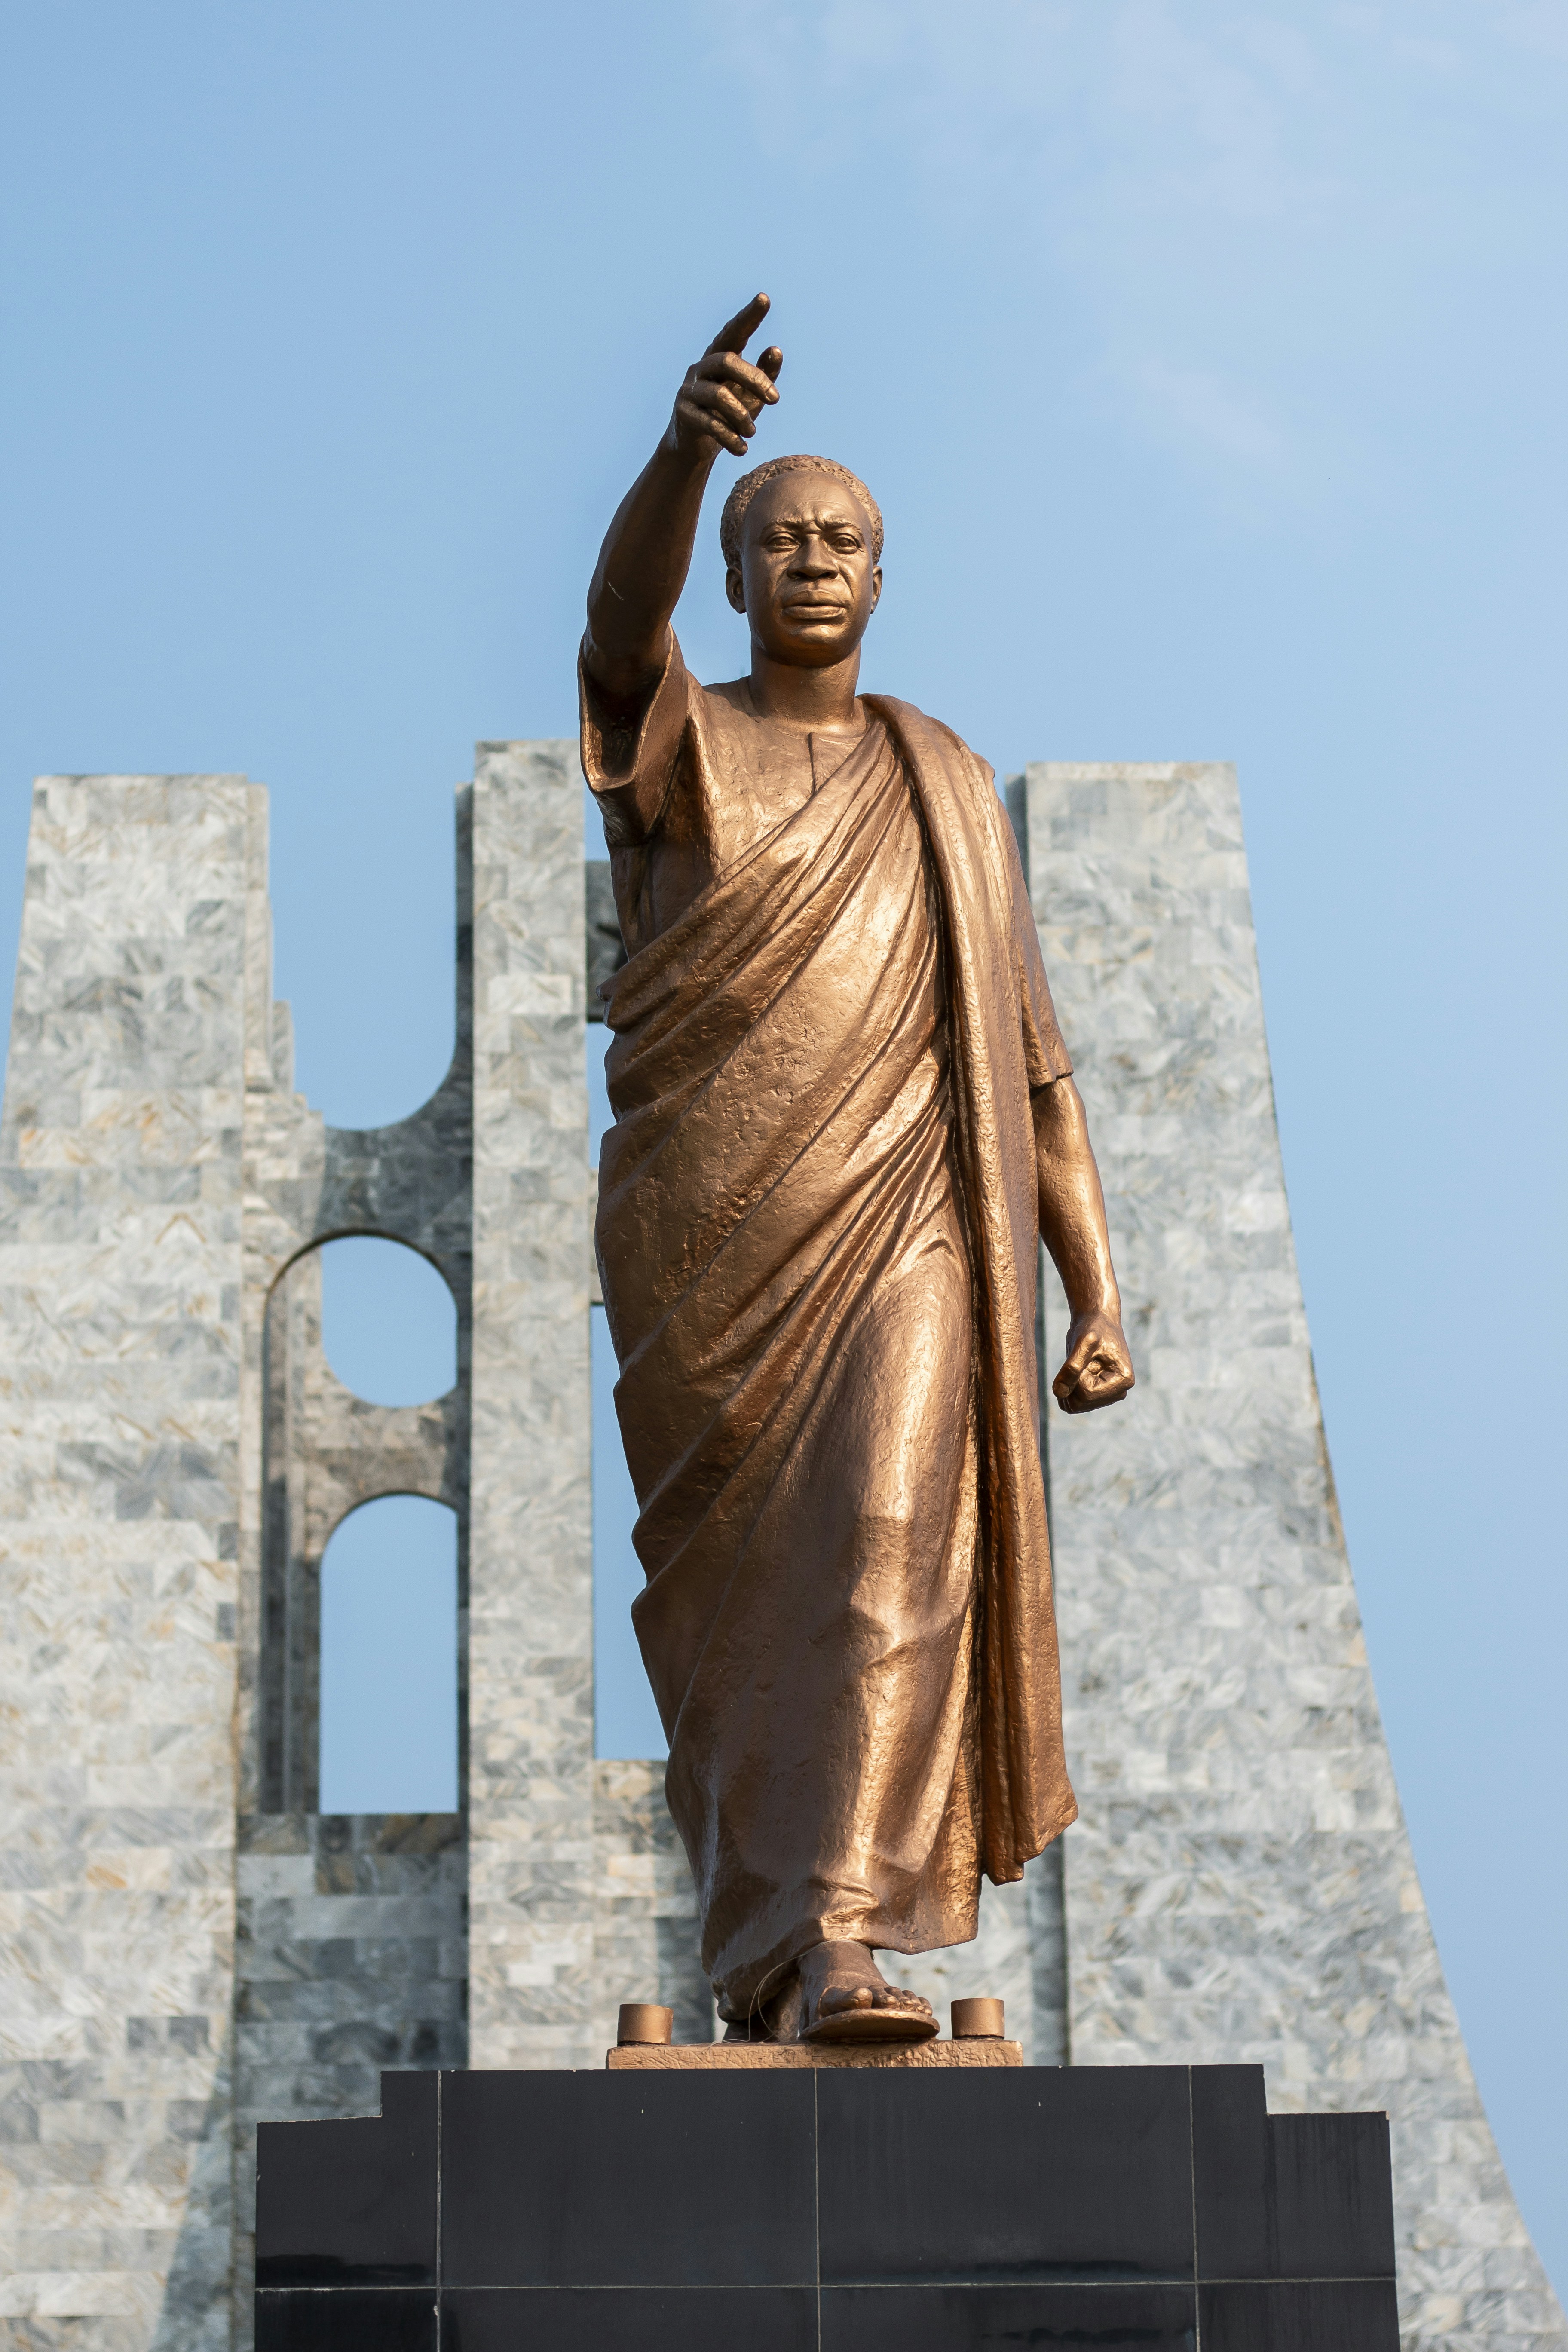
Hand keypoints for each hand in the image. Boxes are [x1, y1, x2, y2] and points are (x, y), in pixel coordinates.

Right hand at [667, 292, 782, 463]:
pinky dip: (730, 438)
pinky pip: (709, 423)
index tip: (765, 298)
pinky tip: (742, 448)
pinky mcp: (683, 415)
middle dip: (754, 379)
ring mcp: (688, 391)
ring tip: (752, 432)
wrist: (694, 449)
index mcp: (718, 359)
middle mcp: (701, 369)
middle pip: (727, 361)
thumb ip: (764, 375)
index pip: (734, 333)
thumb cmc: (727, 417)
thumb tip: (775, 349)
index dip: (748, 317)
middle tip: (776, 400)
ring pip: (718, 395)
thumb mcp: (750, 396)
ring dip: (742, 416)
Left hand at [1053, 1310, 1134, 1414]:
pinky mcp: (1098, 1394)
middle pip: (1081, 1404)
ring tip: (1075, 1364)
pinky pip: (1074, 1404)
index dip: (1073, 1379)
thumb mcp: (1083, 1342)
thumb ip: (1072, 1367)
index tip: (1077, 1359)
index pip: (1087, 1395)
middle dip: (1071, 1384)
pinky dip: (1066, 1391)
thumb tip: (1059, 1392)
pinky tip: (1069, 1374)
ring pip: (1076, 1406)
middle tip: (1075, 1361)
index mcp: (1124, 1380)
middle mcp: (1119, 1392)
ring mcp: (1109, 1395)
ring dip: (1068, 1386)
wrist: (1097, 1320)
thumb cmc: (1094, 1327)